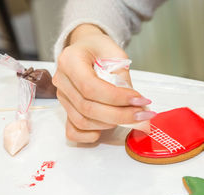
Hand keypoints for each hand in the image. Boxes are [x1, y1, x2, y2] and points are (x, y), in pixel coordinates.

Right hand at [53, 24, 154, 142]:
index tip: (140, 100)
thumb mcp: (116, 54)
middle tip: (142, 114)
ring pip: (83, 121)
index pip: (90, 87)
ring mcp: (62, 98)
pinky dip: (91, 135)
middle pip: (88, 108)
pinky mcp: (66, 110)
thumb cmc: (99, 49)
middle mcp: (62, 81)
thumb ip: (123, 78)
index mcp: (69, 61)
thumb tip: (137, 105)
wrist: (85, 49)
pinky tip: (109, 126)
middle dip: (119, 115)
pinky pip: (73, 131)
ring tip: (130, 115)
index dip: (117, 98)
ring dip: (110, 123)